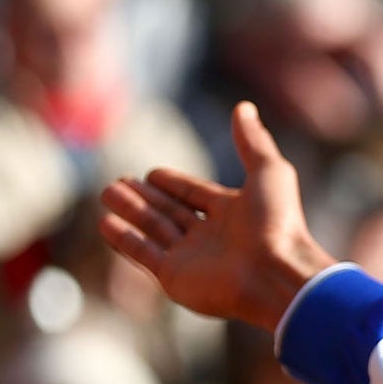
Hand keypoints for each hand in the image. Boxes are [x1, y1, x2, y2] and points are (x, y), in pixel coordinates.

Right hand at [99, 103, 337, 330]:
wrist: (275, 275)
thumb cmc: (277, 224)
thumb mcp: (269, 172)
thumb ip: (252, 141)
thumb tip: (244, 107)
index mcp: (234, 212)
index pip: (195, 194)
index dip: (174, 184)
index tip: (152, 174)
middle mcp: (213, 235)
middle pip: (171, 211)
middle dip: (145, 196)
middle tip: (118, 181)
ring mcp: (193, 258)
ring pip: (154, 228)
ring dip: (131, 210)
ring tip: (107, 192)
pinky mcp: (175, 277)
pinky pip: (143, 253)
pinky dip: (124, 239)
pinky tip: (105, 222)